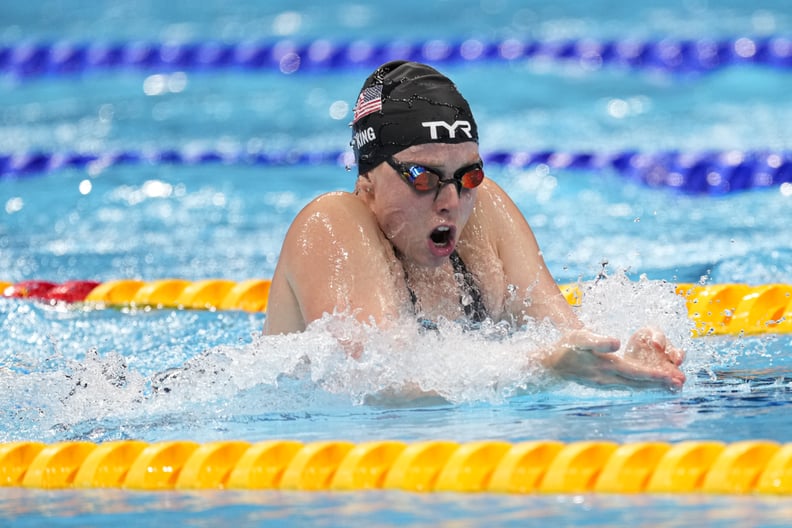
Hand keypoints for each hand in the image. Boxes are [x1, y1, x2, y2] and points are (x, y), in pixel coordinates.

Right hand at [545, 327, 685, 390]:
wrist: (550, 365)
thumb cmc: (566, 347)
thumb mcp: (580, 338)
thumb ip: (598, 341)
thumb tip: (617, 342)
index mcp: (607, 367)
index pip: (636, 372)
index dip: (654, 375)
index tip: (672, 376)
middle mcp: (609, 379)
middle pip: (640, 383)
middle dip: (660, 384)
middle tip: (681, 384)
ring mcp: (606, 384)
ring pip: (635, 387)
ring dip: (653, 387)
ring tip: (671, 387)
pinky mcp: (603, 384)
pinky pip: (627, 387)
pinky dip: (641, 386)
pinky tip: (647, 386)